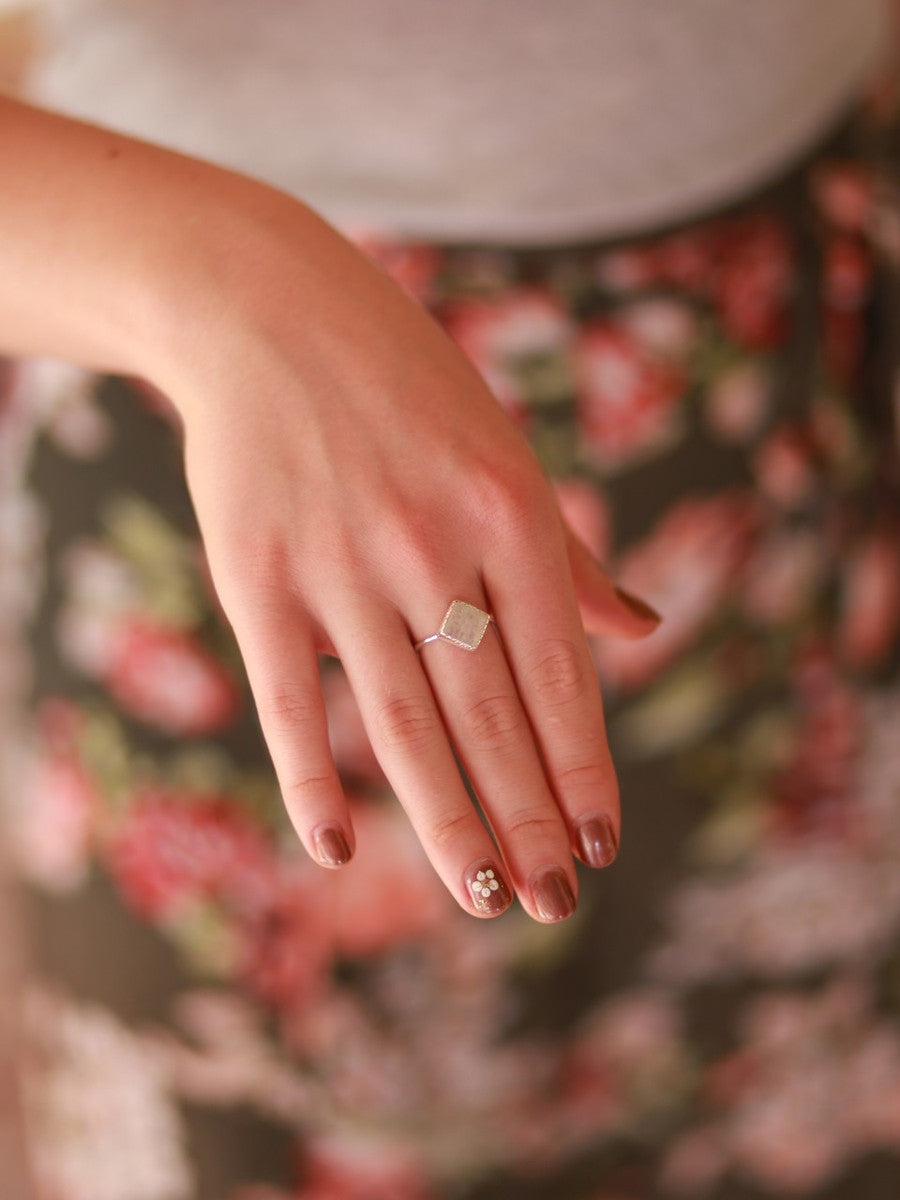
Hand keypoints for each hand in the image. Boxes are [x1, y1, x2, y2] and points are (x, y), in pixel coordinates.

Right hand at [153, 184, 661, 922]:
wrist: (270, 311)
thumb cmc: (406, 389)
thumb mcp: (506, 453)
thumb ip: (570, 558)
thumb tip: (645, 632)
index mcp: (511, 513)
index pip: (561, 673)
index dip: (584, 767)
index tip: (601, 846)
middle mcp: (436, 546)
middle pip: (492, 716)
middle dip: (531, 820)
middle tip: (553, 905)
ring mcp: (343, 565)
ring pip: (405, 724)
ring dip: (448, 822)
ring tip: (482, 895)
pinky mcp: (257, 577)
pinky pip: (289, 700)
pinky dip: (311, 781)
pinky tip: (339, 849)